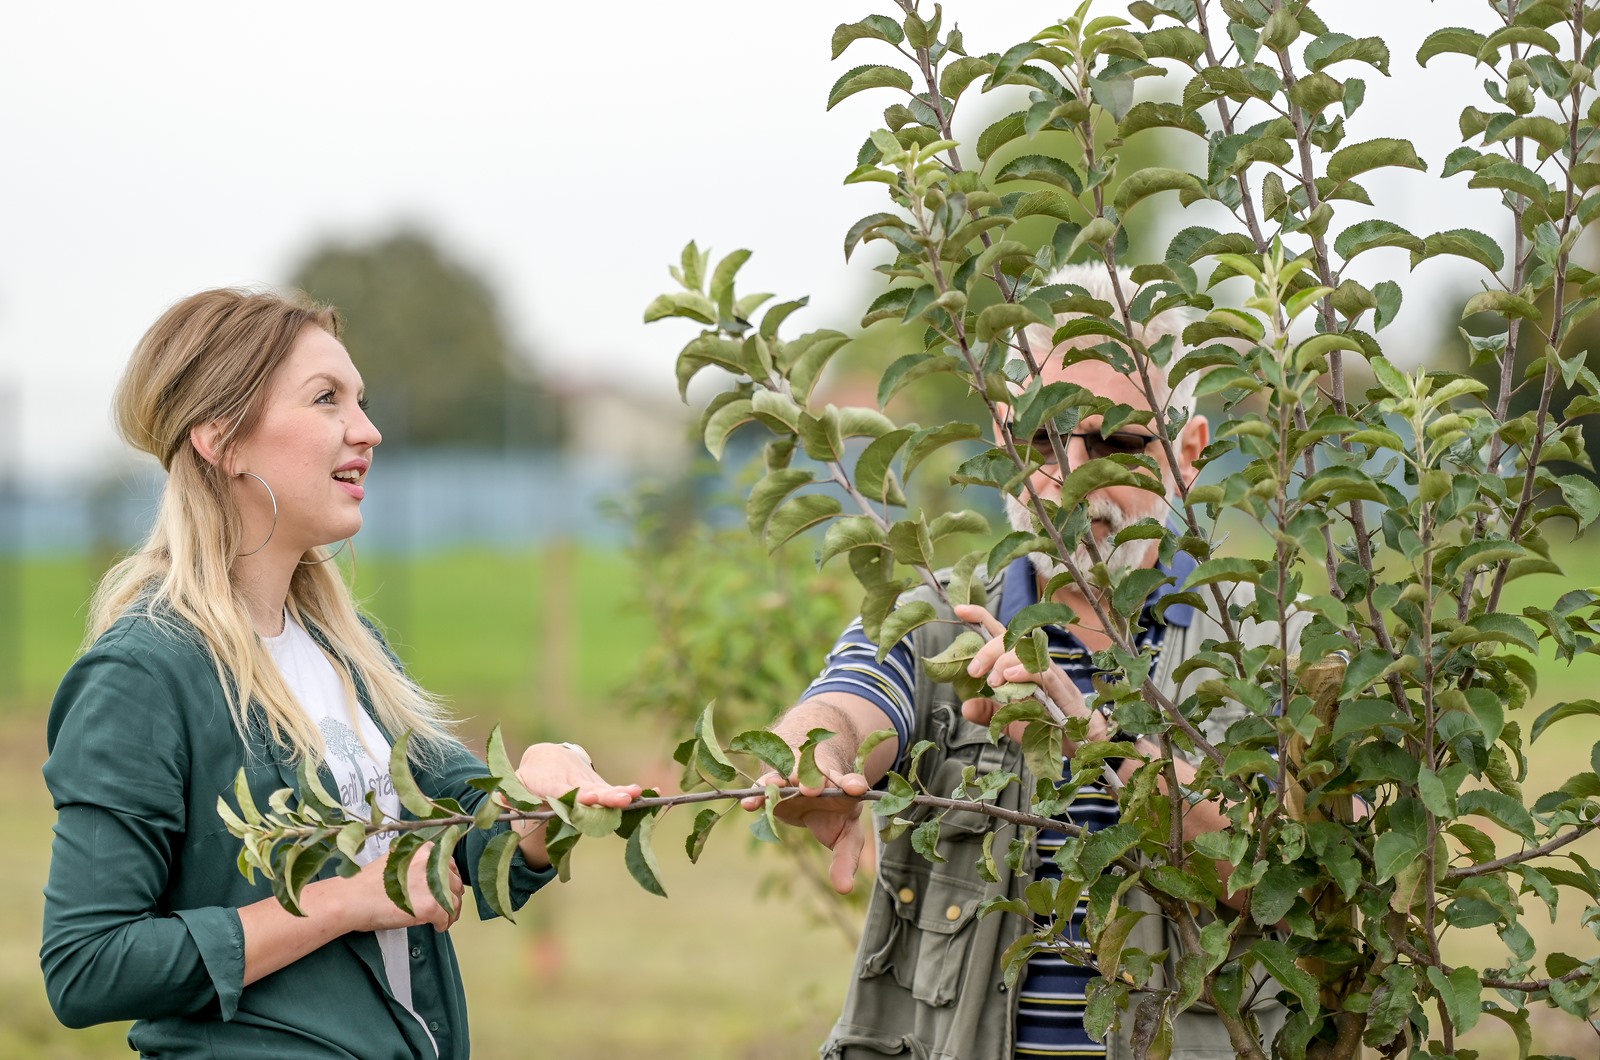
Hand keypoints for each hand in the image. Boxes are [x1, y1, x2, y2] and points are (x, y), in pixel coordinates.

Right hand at [331, 842, 463, 933]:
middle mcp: (432, 864)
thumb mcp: (395, 860)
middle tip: (448, 906)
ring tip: (445, 919)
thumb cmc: (367, 883)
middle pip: (455, 882)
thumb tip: (431, 873)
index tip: (447, 888)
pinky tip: (437, 927)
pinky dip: (444, 924)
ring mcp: (433, 885)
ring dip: (451, 912)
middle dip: (453, 896)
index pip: (449, 863)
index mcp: (424, 850)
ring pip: (454, 901)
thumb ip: (415, 862)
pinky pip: (446, 917)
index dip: (449, 878)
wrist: (351, 899)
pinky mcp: (430, 907)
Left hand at [512, 742, 641, 867]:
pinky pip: (615, 792)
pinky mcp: (600, 788)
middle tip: (623, 798)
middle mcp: (576, 783)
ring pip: (606, 790)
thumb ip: (509, 793)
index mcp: (554, 785)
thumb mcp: (516, 784)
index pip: (567, 793)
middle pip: (592, 792)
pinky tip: (653, 794)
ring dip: (621, 795)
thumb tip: (498, 800)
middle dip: (606, 796)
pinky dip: (631, 794)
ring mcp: (590, 784)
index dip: (577, 798)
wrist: (549, 759)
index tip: (588, 799)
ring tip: (638, 795)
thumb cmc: (530, 779)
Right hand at [741, 741, 870, 894]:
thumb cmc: (835, 818)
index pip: (852, 784)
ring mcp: (797, 780)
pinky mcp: (776, 785)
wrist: (812, 791)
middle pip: (818, 776)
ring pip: (788, 775)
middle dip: (814, 781)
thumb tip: (844, 889)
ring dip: (782, 780)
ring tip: (774, 785)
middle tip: (809, 789)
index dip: (853, 784)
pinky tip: (749, 804)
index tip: (854, 788)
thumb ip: (846, 861)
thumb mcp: (846, 840)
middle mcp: (821, 781)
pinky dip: (757, 793)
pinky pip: (765, 786)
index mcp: (844, 793)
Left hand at [952, 603, 1100, 746]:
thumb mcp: (1010, 720)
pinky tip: (1010, 678)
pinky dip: (1025, 672)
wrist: (1081, 742)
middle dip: (988, 650)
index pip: (1002, 636)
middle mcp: (1036, 662)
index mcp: (1021, 665)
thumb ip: (989, 712)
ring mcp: (1051, 673)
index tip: (960, 609)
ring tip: (993, 681)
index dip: (982, 619)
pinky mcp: (1062, 690)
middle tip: (973, 672)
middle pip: (1012, 640)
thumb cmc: (1048, 724)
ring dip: (1004, 662)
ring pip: (1027, 652)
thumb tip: (966, 707)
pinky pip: (1044, 673)